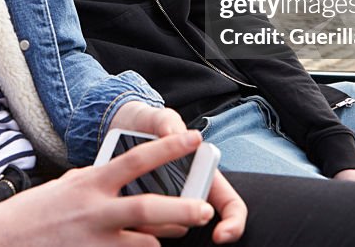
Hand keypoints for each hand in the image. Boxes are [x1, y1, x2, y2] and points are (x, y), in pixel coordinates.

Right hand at [0, 131, 215, 246]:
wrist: (0, 240)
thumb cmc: (35, 211)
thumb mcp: (68, 185)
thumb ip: (98, 181)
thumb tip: (126, 178)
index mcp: (90, 183)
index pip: (137, 159)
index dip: (169, 148)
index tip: (195, 138)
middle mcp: (94, 211)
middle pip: (148, 208)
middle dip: (182, 209)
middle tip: (205, 209)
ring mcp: (94, 241)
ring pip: (145, 243)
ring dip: (162, 238)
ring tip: (175, 232)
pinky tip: (143, 246)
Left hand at [108, 103, 245, 242]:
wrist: (123, 127)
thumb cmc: (150, 125)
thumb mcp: (160, 119)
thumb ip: (167, 122)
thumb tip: (171, 133)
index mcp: (204, 175)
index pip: (230, 206)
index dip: (233, 224)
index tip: (218, 236)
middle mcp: (188, 194)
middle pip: (196, 221)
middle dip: (180, 221)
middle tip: (161, 213)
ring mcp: (165, 206)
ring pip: (169, 229)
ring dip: (154, 224)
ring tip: (135, 213)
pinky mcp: (142, 211)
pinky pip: (142, 227)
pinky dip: (134, 224)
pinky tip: (122, 215)